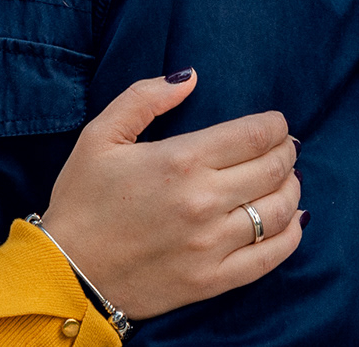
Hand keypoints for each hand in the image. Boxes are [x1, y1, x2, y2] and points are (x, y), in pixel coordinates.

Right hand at [37, 70, 302, 319]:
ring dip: (291, 188)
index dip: (274, 125)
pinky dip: (291, 235)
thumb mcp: (100, 136)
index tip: (275, 123)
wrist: (66, 272)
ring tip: (285, 179)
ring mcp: (211, 244)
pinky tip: (292, 220)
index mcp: (180, 160)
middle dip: (286, 151)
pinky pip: (270, 257)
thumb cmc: (82, 200)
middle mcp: (203, 201)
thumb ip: (145, 98)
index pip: (253, 135)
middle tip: (284, 147)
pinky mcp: (212, 280)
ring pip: (278, 210)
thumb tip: (190, 77)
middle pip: (273, 168)